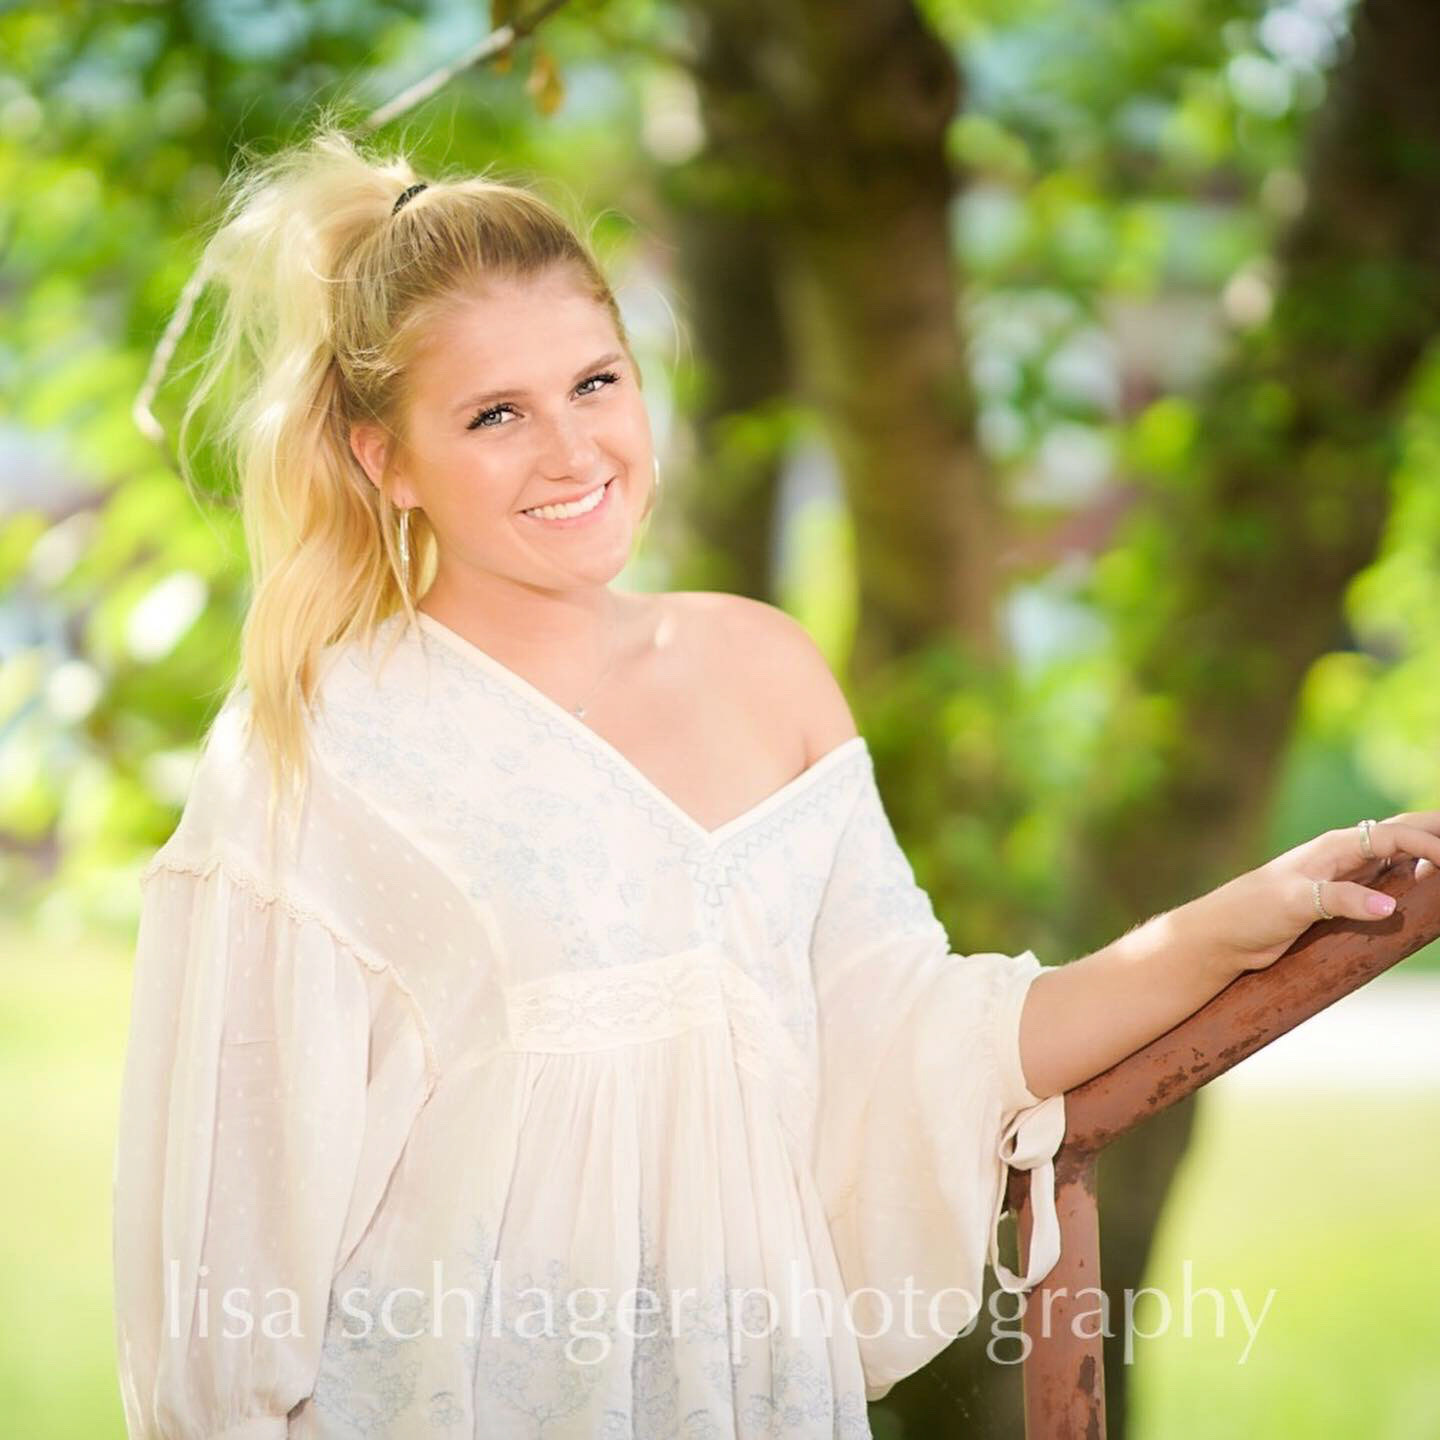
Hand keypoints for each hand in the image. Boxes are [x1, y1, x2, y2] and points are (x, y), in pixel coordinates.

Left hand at [1186, 812, 1439, 974]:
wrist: (1225, 934)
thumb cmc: (1252, 910)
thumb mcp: (1295, 902)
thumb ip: (1340, 900)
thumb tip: (1390, 907)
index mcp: (1334, 846)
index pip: (1396, 835)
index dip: (1431, 844)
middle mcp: (1344, 855)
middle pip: (1401, 833)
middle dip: (1435, 834)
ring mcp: (1345, 876)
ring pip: (1398, 856)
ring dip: (1427, 855)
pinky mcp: (1342, 899)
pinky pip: (1386, 882)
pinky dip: (1412, 880)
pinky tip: (1425, 890)